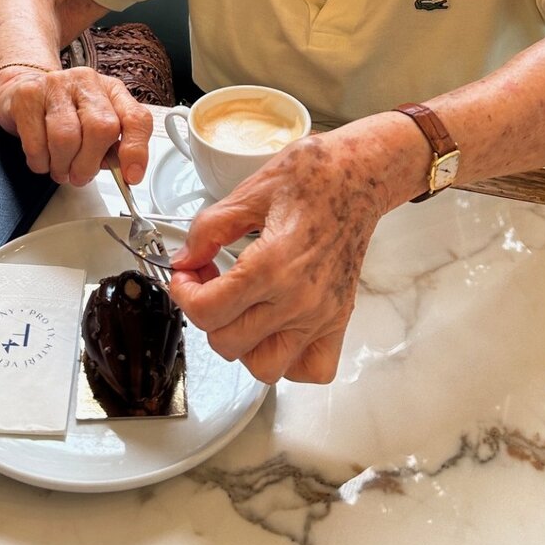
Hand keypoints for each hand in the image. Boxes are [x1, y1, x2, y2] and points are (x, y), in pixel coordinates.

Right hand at [0, 66, 153, 188]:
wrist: (22, 87)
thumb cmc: (65, 111)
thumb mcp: (95, 123)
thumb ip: (112, 146)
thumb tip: (121, 172)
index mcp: (112, 91)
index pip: (136, 118)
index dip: (136, 150)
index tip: (131, 176)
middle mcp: (87, 82)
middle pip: (101, 128)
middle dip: (89, 164)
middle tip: (79, 176)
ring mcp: (55, 85)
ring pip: (66, 138)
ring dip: (62, 166)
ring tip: (60, 168)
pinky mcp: (27, 96)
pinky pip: (37, 144)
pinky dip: (41, 163)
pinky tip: (42, 158)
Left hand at [168, 117, 422, 384]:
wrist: (361, 176)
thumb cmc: (316, 177)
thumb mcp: (250, 192)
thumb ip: (209, 229)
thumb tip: (185, 258)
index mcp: (273, 265)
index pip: (208, 310)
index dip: (183, 294)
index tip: (184, 277)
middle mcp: (300, 299)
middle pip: (228, 342)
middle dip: (205, 314)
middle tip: (208, 284)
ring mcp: (322, 315)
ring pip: (265, 366)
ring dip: (242, 344)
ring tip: (239, 309)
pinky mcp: (338, 319)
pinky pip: (312, 369)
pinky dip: (289, 360)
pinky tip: (274, 328)